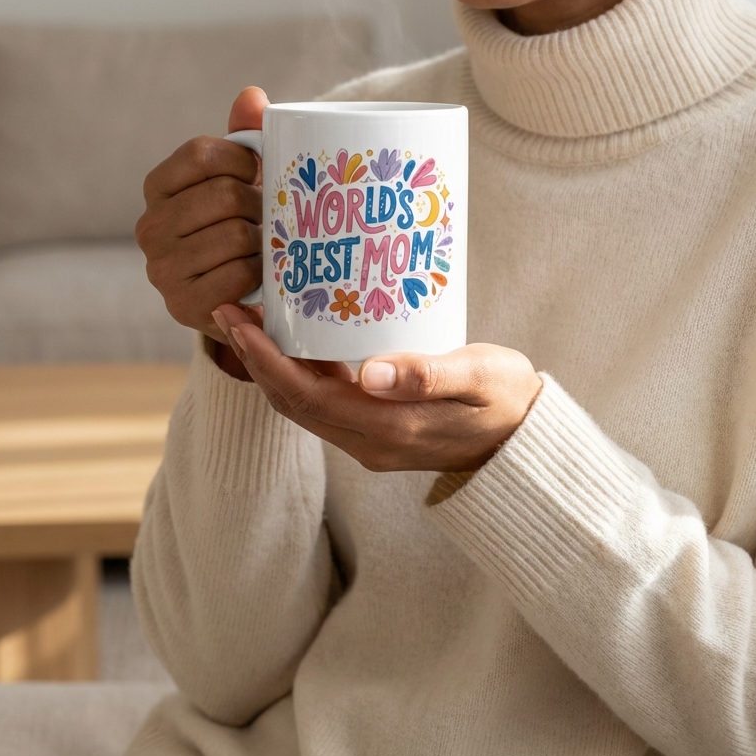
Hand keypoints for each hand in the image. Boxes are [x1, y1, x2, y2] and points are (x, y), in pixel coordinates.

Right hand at [136, 87, 268, 347]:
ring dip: (263, 241)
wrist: (236, 293)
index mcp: (158, 186)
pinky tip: (260, 273)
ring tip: (265, 245)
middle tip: (267, 217)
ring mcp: (162, 269)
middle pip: (224, 196)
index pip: (201, 154)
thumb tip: (252, 96)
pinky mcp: (182, 306)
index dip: (243, 161)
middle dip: (258, 205)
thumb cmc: (239, 223)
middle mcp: (149, 227)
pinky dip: (259, 273)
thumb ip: (244, 136)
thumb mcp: (240, 179)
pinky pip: (237, 276)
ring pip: (235, 235)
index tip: (259, 174)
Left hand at [211, 304, 542, 472]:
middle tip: (229, 310)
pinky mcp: (378, 432)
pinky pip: (325, 403)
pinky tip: (299, 341)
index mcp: (388, 428)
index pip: (306, 395)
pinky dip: (301, 373)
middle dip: (255, 359)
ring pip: (305, 404)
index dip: (265, 360)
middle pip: (293, 402)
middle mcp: (369, 442)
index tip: (238, 320)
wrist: (526, 444)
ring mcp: (371, 441)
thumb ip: (426, 376)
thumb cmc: (509, 400)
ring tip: (253, 320)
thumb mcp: (478, 378)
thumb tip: (370, 372)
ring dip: (273, 367)